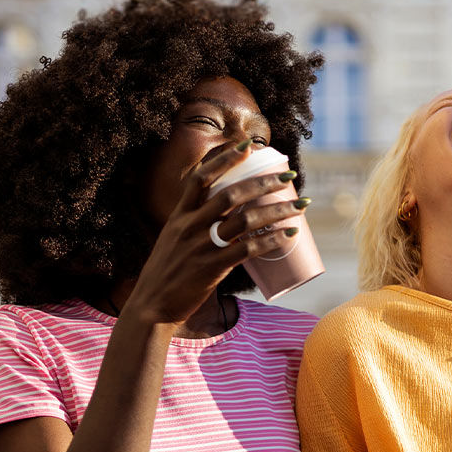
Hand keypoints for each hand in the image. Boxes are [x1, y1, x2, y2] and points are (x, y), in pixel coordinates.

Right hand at [125, 142, 307, 326]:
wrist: (151, 306)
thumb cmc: (167, 274)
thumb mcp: (174, 241)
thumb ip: (196, 228)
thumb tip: (228, 220)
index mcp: (179, 215)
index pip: (201, 176)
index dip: (225, 158)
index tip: (249, 145)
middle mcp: (189, 225)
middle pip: (232, 194)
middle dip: (264, 181)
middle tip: (289, 174)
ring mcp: (201, 246)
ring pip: (245, 219)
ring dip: (277, 209)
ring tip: (300, 204)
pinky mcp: (212, 267)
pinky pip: (248, 249)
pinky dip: (272, 240)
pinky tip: (289, 234)